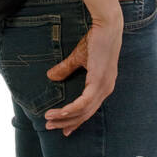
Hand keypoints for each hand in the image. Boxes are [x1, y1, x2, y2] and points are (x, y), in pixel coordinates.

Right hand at [43, 17, 122, 135]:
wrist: (107, 26)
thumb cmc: (96, 40)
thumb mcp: (78, 57)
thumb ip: (66, 68)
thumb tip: (50, 76)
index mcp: (103, 86)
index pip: (89, 109)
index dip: (75, 120)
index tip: (63, 129)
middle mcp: (106, 89)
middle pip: (85, 114)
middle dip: (67, 122)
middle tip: (50, 127)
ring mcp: (104, 86)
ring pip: (84, 110)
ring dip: (65, 117)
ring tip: (49, 120)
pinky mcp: (99, 81)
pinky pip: (85, 101)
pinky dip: (72, 109)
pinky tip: (61, 113)